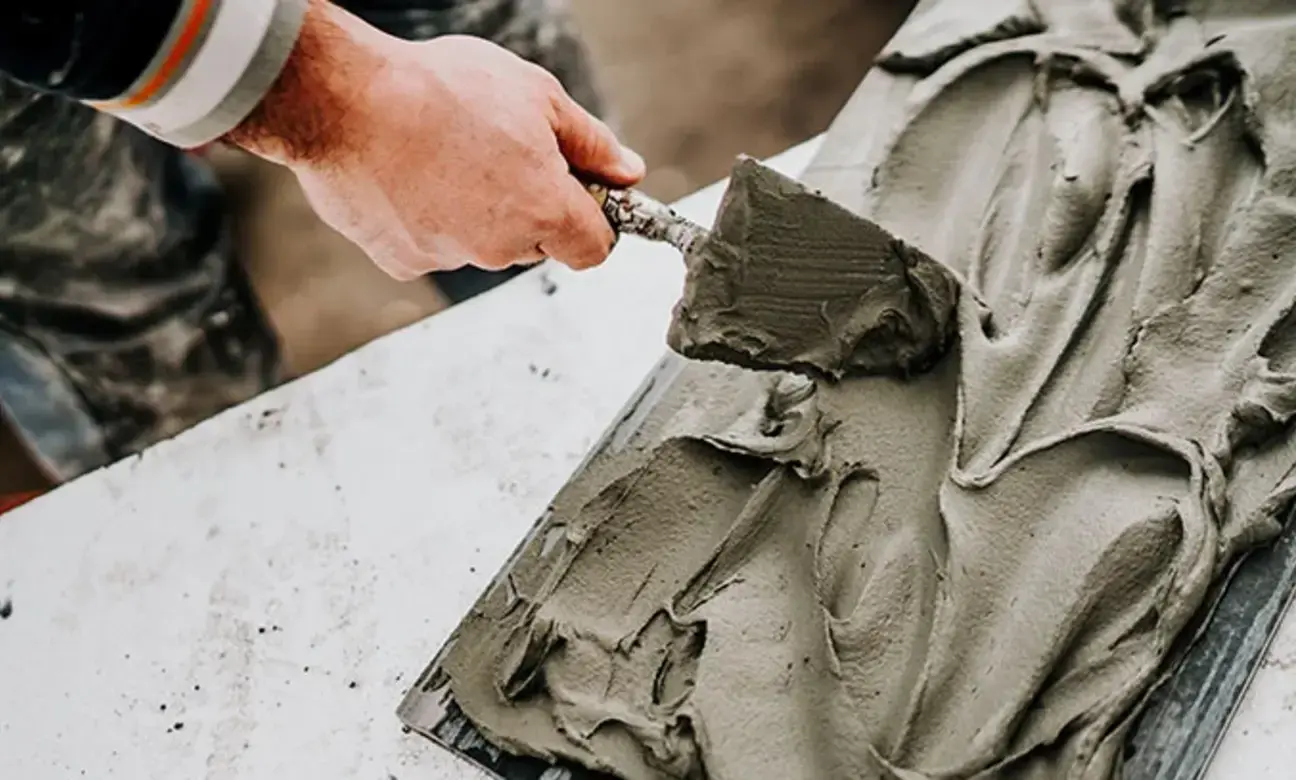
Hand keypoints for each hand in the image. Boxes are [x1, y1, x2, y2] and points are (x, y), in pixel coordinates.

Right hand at [227, 0, 644, 279]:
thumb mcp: (537, 96)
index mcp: (544, 210)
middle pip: (536, 244)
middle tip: (500, 152)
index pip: (594, 248)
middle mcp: (501, 248)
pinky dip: (428, 217)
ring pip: (483, 243)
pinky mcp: (403, 261)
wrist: (344, 101)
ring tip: (444, 153)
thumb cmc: (440, 89)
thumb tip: (628, 171)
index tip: (578, 193)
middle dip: (530, 207)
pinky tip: (409, 174)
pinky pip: (432, 243)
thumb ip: (591, 142)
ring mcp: (450, 258)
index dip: (592, 220)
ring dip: (476, 210)